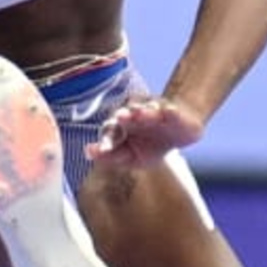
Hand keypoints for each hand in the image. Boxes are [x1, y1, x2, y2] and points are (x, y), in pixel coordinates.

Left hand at [86, 94, 205, 165]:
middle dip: (125, 116)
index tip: (102, 149)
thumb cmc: (150, 148)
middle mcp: (135, 113)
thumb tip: (87, 152)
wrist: (178, 139)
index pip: (111, 130)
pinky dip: (170, 111)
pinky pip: (171, 110)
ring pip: (148, 109)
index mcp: (121, 124)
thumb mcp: (130, 158)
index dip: (108, 138)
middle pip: (128, 114)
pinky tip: (169, 112)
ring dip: (145, 111)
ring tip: (141, 114)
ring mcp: (154, 110)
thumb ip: (110, 156)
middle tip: (122, 118)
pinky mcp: (173, 111)